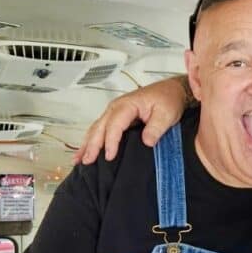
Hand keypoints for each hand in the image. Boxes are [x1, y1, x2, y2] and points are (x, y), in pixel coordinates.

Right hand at [75, 76, 189, 163]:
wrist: (172, 91)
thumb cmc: (168, 99)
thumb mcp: (166, 113)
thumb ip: (156, 127)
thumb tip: (147, 141)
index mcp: (127, 105)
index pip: (114, 125)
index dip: (110, 141)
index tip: (109, 156)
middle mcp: (116, 107)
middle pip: (100, 127)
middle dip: (91, 145)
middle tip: (87, 161)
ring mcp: (114, 112)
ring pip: (96, 128)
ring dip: (87, 143)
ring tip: (80, 159)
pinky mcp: (116, 118)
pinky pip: (101, 129)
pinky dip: (92, 140)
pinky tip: (86, 150)